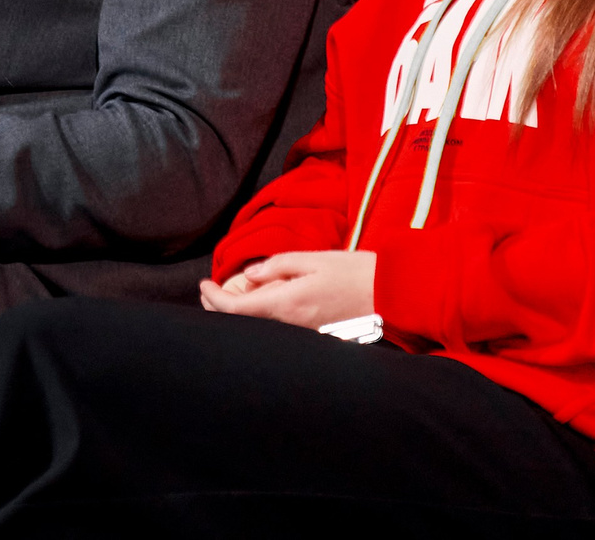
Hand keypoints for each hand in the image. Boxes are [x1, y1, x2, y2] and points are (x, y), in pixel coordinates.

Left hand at [199, 250, 376, 328]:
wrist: (391, 295)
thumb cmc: (354, 271)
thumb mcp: (312, 258)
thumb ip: (277, 266)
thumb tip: (251, 276)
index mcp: (288, 303)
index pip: (237, 309)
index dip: (213, 299)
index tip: (202, 285)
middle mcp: (291, 325)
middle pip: (244, 324)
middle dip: (219, 309)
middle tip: (207, 291)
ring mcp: (303, 334)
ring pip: (259, 328)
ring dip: (239, 314)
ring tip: (225, 296)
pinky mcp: (314, 336)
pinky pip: (278, 330)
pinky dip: (260, 318)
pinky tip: (258, 304)